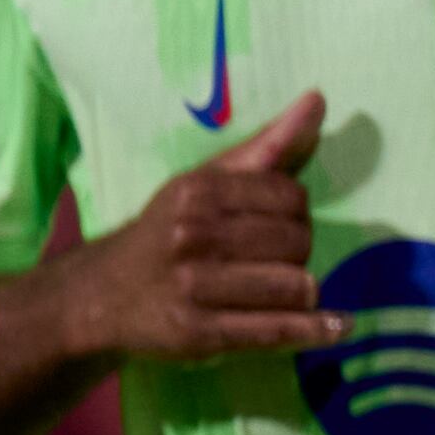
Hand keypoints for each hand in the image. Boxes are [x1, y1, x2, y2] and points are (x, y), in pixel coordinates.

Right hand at [56, 91, 349, 365]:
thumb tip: (318, 101)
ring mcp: (195, 288)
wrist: (98, 296)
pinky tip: (337, 326)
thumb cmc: (163, 234)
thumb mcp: (202, 183)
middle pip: (297, 241)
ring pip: (296, 286)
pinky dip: (316, 330)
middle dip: (296, 251)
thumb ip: (266, 146)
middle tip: (270, 259)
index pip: (290, 195)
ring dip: (299, 291)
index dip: (294, 211)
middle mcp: (193, 236)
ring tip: (277, 290)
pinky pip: (278, 330)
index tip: (274, 223)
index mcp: (197, 192)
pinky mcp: (200, 334)